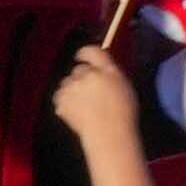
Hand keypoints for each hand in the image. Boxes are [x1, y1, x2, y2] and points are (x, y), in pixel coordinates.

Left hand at [48, 44, 152, 158]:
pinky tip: (77, 112)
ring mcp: (71, 88)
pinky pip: (60, 97)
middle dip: (82, 78)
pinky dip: (66, 102)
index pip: (91, 51)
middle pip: (78, 69)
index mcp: (105, 70)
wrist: (108, 134)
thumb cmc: (123, 113)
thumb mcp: (125, 86)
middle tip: (91, 93)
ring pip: (67, 83)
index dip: (84, 53)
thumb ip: (110, 72)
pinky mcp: (61, 101)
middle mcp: (86, 75)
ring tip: (84, 105)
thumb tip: (101, 66)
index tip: (82, 56)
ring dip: (73, 89)